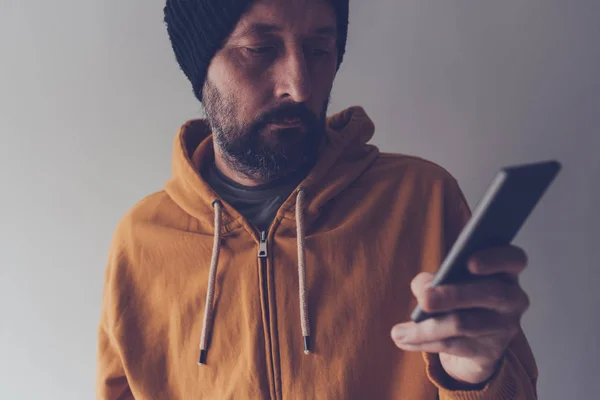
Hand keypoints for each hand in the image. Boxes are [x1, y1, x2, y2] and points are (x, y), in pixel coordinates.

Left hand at [391, 245, 529, 386]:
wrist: (474, 344)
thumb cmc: (460, 299)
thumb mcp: (450, 283)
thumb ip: (437, 279)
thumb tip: (424, 289)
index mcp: (505, 272)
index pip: (514, 259)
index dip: (495, 259)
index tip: (470, 262)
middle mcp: (512, 299)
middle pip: (489, 293)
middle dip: (452, 295)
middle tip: (424, 299)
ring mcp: (504, 328)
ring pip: (463, 324)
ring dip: (425, 328)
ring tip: (397, 332)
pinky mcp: (490, 353)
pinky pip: (452, 345)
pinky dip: (422, 342)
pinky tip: (402, 339)